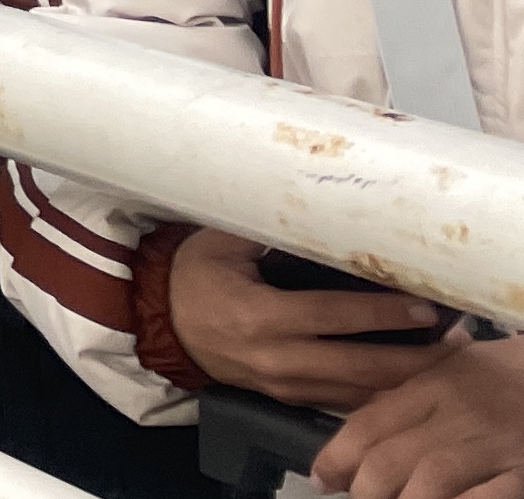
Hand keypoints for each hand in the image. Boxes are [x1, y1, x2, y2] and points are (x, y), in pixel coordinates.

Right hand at [166, 228, 445, 411]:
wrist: (161, 322)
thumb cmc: (194, 275)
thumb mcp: (221, 243)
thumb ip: (267, 230)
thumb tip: (316, 210)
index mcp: (258, 316)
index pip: (332, 317)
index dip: (382, 314)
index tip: (424, 306)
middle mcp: (275, 357)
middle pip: (358, 366)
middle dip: (412, 358)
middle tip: (453, 343)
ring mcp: (283, 384)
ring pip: (356, 393)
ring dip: (403, 381)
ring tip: (442, 363)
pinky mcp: (288, 398)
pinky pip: (343, 404)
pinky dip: (379, 396)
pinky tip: (408, 384)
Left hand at [315, 338, 523, 498]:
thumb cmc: (498, 372)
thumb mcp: (446, 367)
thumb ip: (405, 392)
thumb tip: (356, 420)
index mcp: (429, 387)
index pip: (368, 424)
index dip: (337, 457)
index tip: (321, 477)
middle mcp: (455, 415)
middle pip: (391, 458)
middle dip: (365, 489)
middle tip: (357, 497)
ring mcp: (492, 446)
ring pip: (431, 481)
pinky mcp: (522, 472)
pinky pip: (484, 498)